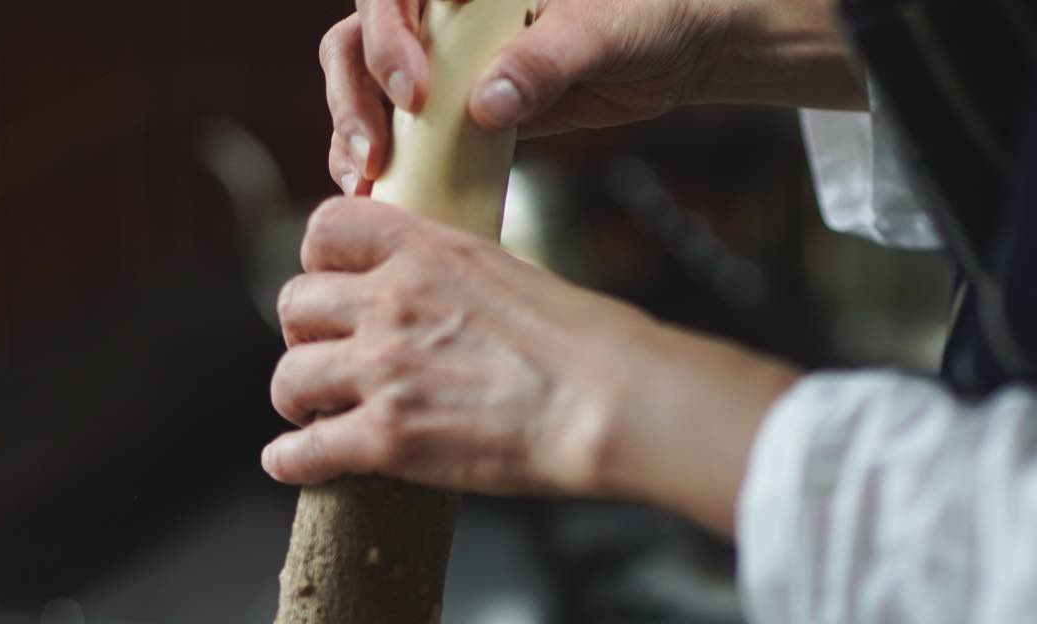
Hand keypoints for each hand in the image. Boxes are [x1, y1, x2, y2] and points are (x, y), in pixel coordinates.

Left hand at [264, 196, 800, 537]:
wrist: (608, 402)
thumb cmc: (586, 344)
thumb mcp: (509, 271)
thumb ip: (454, 275)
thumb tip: (440, 296)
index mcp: (425, 251)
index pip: (327, 227)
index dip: (318, 260)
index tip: (330, 287)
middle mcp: (391, 302)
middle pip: (295, 303)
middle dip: (304, 334)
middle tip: (325, 358)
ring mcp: (382, 370)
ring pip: (288, 376)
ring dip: (296, 398)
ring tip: (313, 414)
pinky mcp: (385, 438)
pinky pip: (302, 450)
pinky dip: (291, 461)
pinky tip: (294, 464)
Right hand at [321, 0, 863, 195]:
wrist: (682, 46)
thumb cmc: (651, 11)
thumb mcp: (604, 30)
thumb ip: (546, 61)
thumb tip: (485, 106)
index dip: (388, 37)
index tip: (417, 92)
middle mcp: (448, 7)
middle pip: (360, 37)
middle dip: (356, 93)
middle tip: (374, 150)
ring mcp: (447, 56)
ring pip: (368, 82)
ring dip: (355, 129)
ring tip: (365, 179)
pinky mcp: (460, 104)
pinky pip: (405, 127)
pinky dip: (387, 159)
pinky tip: (381, 192)